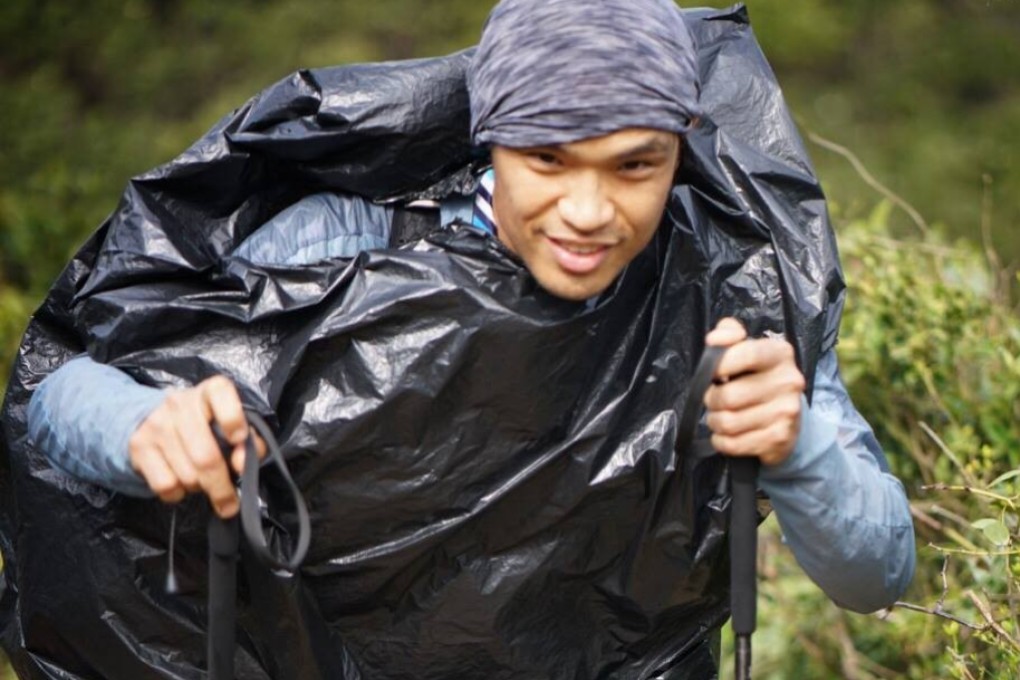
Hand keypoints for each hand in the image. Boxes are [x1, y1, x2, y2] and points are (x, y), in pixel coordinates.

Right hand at [128, 375, 264, 516]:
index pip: (220, 394)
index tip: (239, 439)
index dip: (233, 419)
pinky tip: (181, 482)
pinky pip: (165, 485)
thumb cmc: (209, 426)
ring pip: (187, 475)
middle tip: (230, 503)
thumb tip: (242, 464)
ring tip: (202, 481)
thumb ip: (250, 444)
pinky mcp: (138, 445)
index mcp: (209, 391)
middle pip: (205, 456)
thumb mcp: (235, 428)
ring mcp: (156, 424)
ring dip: (200, 489)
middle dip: (221, 487)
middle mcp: (180, 403)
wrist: (157, 420)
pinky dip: (178, 493)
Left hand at [703, 318, 805, 466]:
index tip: (712, 373)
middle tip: (714, 400)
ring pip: (728, 422)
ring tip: (721, 417)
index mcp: (780, 354)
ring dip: (715, 422)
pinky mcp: (780, 438)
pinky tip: (728, 435)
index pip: (746, 354)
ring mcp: (787, 412)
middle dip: (711, 400)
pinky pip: (733, 444)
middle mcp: (789, 381)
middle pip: (729, 396)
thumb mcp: (746, 350)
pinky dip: (721, 441)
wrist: (788, 419)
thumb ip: (728, 333)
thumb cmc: (757, 378)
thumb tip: (714, 339)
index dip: (720, 364)